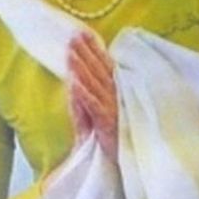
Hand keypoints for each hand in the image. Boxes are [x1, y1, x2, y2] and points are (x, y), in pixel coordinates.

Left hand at [68, 31, 117, 159]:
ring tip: (70, 52)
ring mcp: (113, 109)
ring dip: (82, 67)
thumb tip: (83, 77)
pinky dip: (83, 93)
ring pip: (94, 84)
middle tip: (73, 36)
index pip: (105, 66)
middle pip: (98, 71)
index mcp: (120, 92)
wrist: (129, 165)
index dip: (94, 49)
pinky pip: (93, 106)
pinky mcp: (107, 124)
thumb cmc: (121, 138)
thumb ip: (99, 96)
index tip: (83, 33)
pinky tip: (73, 82)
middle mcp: (118, 96)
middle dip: (85, 52)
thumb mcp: (109, 114)